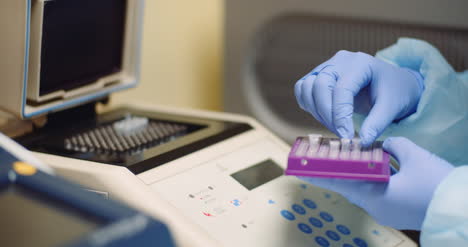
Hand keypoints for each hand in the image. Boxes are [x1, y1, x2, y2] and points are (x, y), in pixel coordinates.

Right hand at [294, 51, 423, 145]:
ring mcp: (326, 67)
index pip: (342, 90)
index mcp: (360, 63)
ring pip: (306, 87)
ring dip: (316, 112)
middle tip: (340, 134)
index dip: (341, 116)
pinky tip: (325, 117)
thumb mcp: (391, 107)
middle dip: (327, 114)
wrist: (389, 83)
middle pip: (319, 86)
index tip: (347, 137)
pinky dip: (308, 106)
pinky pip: (302, 90)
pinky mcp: (317, 76)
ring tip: (334, 126)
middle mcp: (340, 61)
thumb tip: (363, 142)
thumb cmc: (393, 91)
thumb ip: (377, 123)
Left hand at [300, 137, 453, 229]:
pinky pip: (374, 193)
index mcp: (375, 196)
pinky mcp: (393, 210)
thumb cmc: (438, 184)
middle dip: (332, 171)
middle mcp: (375, 207)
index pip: (339, 181)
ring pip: (360, 189)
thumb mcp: (414, 156)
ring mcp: (384, 211)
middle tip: (316, 159)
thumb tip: (382, 145)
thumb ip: (392, 145)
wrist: (461, 208)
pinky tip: (364, 168)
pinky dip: (366, 180)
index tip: (299, 168)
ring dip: (350, 174)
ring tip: (336, 160)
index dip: (318, 173)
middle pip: (347, 185)